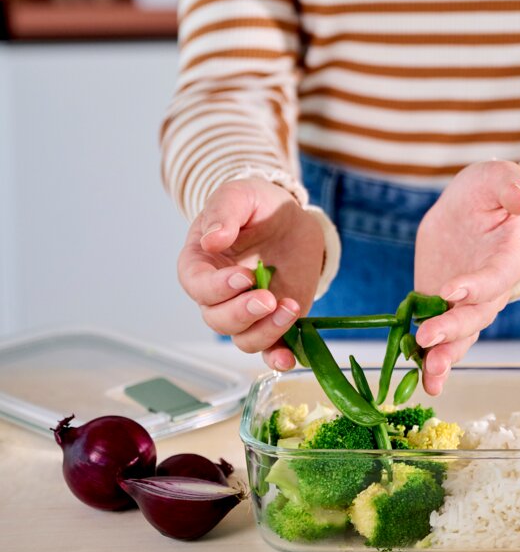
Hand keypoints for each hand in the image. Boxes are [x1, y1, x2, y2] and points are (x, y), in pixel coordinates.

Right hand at [177, 177, 324, 369]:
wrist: (288, 217)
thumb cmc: (254, 204)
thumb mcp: (239, 195)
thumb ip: (224, 212)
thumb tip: (213, 240)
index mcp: (199, 264)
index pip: (197, 286)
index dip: (217, 287)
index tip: (244, 276)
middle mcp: (218, 295)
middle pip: (218, 319)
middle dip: (242, 312)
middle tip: (268, 297)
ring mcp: (247, 311)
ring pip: (243, 338)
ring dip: (266, 331)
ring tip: (289, 308)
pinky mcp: (274, 320)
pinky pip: (270, 349)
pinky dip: (278, 356)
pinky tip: (290, 355)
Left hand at [413, 161, 519, 394]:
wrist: (470, 209)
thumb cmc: (489, 192)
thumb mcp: (497, 178)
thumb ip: (510, 184)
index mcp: (507, 259)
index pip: (495, 278)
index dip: (476, 286)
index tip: (451, 291)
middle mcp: (490, 290)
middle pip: (476, 316)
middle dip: (453, 328)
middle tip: (427, 337)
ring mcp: (466, 305)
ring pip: (460, 337)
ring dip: (444, 356)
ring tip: (428, 374)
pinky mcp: (442, 310)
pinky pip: (439, 340)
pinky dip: (430, 362)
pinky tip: (422, 382)